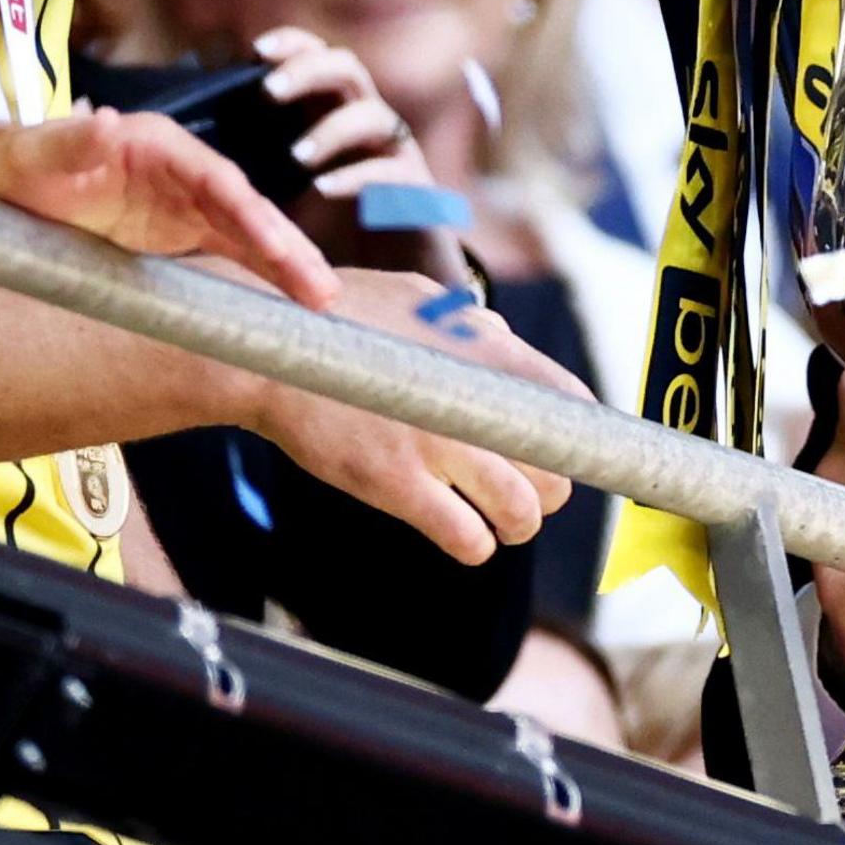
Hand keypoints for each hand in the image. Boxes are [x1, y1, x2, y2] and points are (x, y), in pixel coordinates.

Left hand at [0, 106, 339, 308]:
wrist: (2, 182)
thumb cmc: (19, 163)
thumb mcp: (38, 153)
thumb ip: (71, 141)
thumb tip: (106, 120)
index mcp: (163, 147)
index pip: (219, 181)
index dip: (252, 213)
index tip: (278, 246)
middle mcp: (187, 174)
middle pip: (248, 210)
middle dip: (289, 248)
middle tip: (323, 290)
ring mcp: (187, 206)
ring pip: (250, 235)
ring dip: (288, 266)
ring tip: (324, 304)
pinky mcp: (181, 235)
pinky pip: (232, 255)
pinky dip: (263, 276)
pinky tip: (291, 303)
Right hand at [235, 267, 587, 562]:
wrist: (266, 354)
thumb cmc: (339, 319)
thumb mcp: (416, 298)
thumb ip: (467, 322)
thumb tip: (502, 335)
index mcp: (486, 349)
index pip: (567, 400)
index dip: (577, 434)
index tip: (569, 448)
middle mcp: (471, 397)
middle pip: (553, 465)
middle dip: (550, 486)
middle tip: (530, 488)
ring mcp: (435, 443)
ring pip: (519, 509)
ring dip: (518, 523)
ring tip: (506, 521)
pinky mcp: (395, 483)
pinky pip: (464, 535)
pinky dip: (475, 545)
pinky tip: (468, 539)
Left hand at [253, 26, 463, 284]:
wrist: (387, 274)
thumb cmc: (323, 226)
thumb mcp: (276, 188)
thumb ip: (245, 160)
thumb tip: (183, 136)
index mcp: (330, 108)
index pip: (316, 55)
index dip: (291, 44)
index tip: (255, 49)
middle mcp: (365, 119)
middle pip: (347, 68)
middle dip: (308, 72)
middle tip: (269, 91)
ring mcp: (394, 152)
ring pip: (374, 116)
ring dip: (333, 130)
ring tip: (297, 155)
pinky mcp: (415, 191)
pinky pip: (393, 172)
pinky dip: (356, 178)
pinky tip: (324, 189)